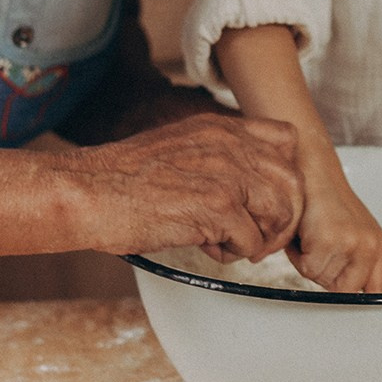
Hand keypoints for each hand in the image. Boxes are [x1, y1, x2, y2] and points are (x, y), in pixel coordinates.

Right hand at [62, 111, 302, 262]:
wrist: (88, 191)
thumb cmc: (124, 179)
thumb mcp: (180, 147)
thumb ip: (219, 156)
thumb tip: (250, 187)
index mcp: (222, 128)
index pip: (287, 140)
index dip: (286, 175)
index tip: (269, 200)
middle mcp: (230, 144)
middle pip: (293, 181)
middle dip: (282, 216)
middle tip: (258, 235)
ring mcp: (226, 173)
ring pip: (281, 211)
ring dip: (262, 237)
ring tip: (233, 244)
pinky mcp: (216, 205)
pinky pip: (252, 240)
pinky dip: (235, 253)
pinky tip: (209, 248)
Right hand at [288, 173, 381, 293]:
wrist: (309, 165)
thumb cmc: (320, 199)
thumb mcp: (347, 231)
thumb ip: (350, 262)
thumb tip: (344, 297)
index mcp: (377, 245)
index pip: (378, 290)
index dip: (365, 304)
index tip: (356, 311)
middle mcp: (371, 246)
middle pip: (345, 292)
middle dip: (324, 275)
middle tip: (316, 247)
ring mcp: (354, 243)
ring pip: (323, 280)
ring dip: (309, 263)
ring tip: (309, 234)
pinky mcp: (333, 240)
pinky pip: (308, 268)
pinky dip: (298, 255)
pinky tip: (303, 231)